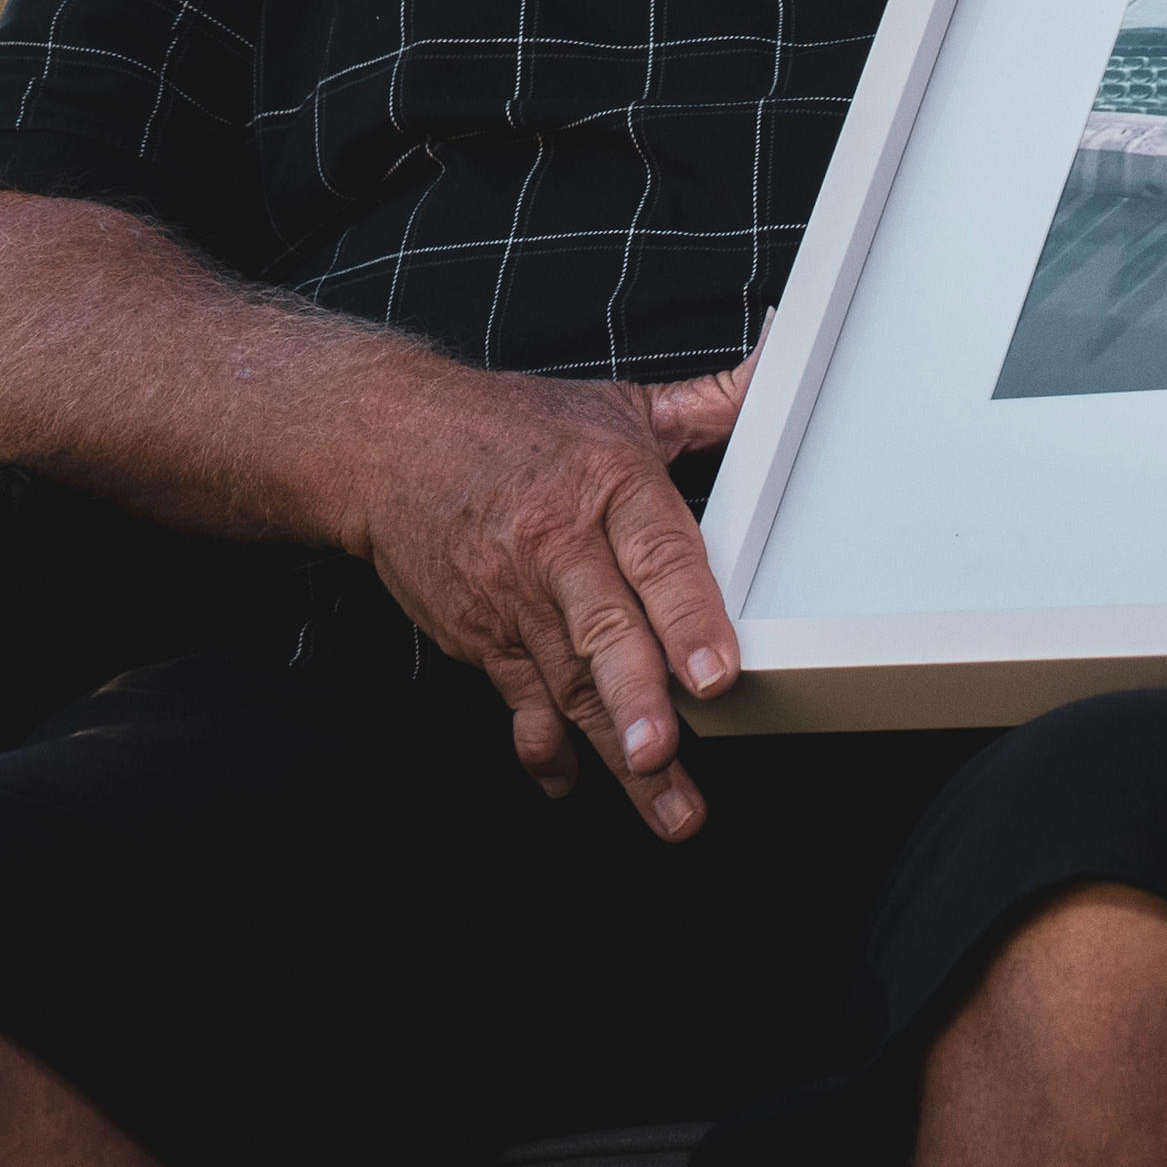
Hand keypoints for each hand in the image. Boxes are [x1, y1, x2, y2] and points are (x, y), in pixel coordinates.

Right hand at [348, 352, 755, 838]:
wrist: (385, 443)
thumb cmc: (511, 427)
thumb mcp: (618, 405)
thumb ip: (710, 404)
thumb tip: (781, 362)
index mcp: (606, 485)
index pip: (656, 555)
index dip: (687, 617)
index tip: (715, 674)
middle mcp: (559, 548)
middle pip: (602, 631)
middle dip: (635, 698)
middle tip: (665, 751)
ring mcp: (515, 600)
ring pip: (568, 684)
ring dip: (610, 749)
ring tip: (660, 803)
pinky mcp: (481, 638)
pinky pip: (518, 704)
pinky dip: (543, 750)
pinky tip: (572, 785)